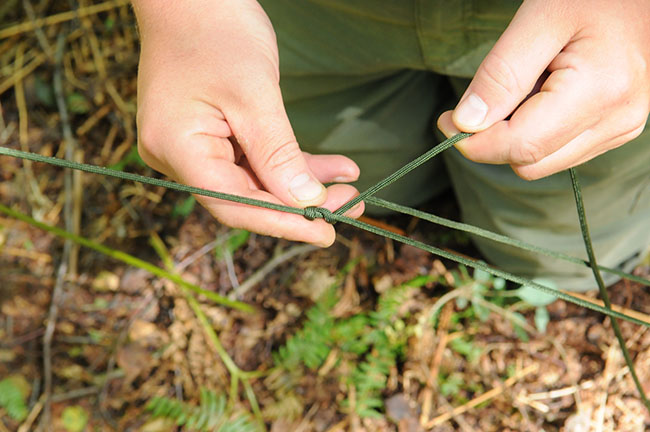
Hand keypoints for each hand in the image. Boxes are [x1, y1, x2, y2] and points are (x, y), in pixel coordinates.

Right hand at [132, 0, 362, 246]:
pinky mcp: (210, 134)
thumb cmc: (217, 30)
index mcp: (177, 147)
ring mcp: (192, 145)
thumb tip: (307, 203)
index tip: (327, 232)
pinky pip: (252, 160)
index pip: (233, 205)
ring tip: (349, 188)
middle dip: (299, 205)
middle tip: (350, 207)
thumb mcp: (255, 96)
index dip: (283, 224)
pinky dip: (290, 164)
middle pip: (244, 198)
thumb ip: (279, 155)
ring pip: (253, 182)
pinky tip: (331, 167)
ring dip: (302, 185)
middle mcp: (177, 155)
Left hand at [437, 0, 649, 179]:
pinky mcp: (616, 129)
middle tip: (483, 97)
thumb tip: (465, 124)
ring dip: (517, 133)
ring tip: (529, 84)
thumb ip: (500, 75)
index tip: (447, 121)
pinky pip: (558, 150)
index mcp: (600, 93)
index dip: (475, 142)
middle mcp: (617, 121)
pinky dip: (537, 130)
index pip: (521, 146)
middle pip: (529, 162)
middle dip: (494, 138)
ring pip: (542, 162)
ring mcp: (620, 128)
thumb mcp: (538, 19)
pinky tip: (544, 93)